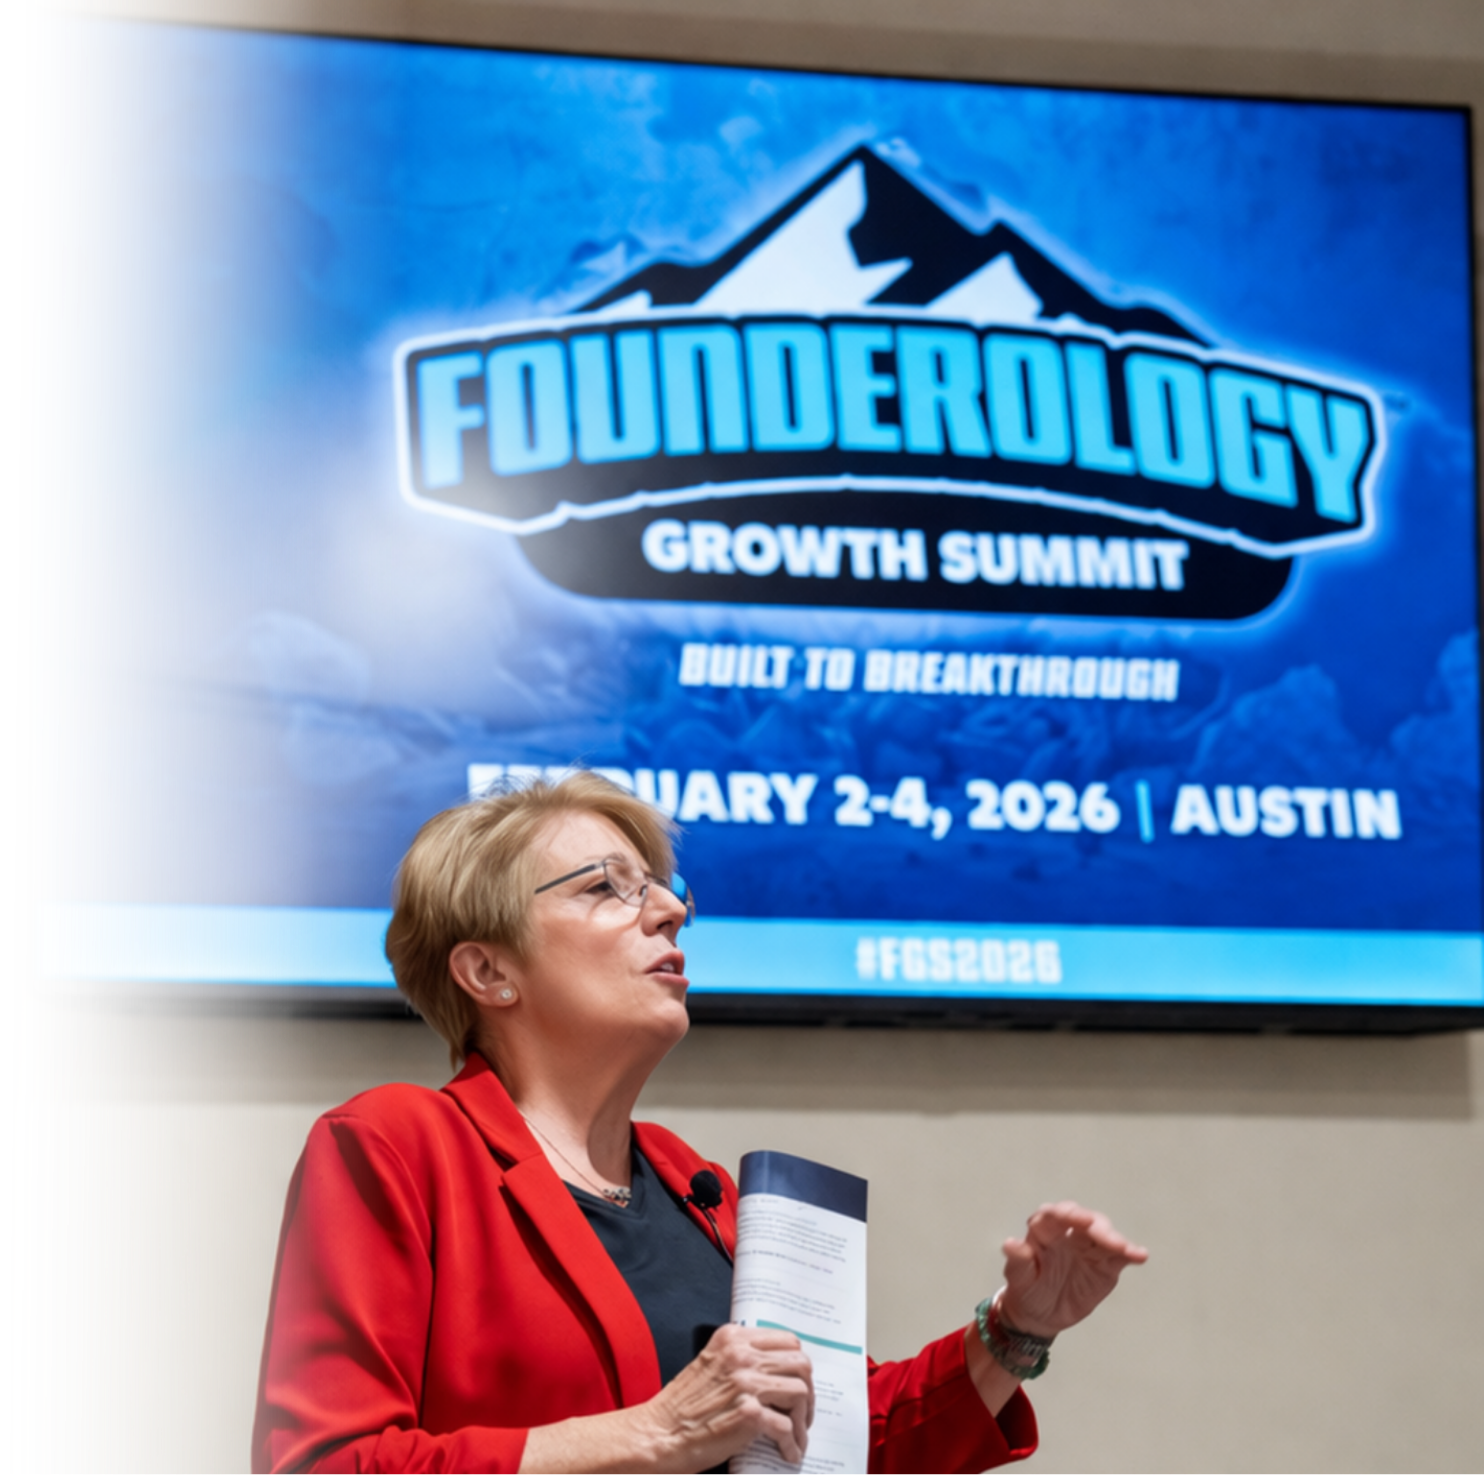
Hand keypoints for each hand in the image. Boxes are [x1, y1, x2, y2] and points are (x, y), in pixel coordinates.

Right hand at [641, 1324, 814, 1472]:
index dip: (798, 1366)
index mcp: (733, 1339)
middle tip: (802, 1412)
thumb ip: (742, 1358)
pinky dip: (792, 1444)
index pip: (787, 1340)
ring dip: (802, 1419)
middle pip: (800, 1364)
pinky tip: (788, 1453)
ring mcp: (746, 1383)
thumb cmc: (683, 1405)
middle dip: (808, 1391)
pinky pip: (786, 1428)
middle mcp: (741, 1355)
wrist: (659, 1434)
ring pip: (799, 1393)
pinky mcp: (748, 1414)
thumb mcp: (712, 1364)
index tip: (798, 1383)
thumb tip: (778, 1371)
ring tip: (797, 1435)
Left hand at [999, 1201, 1147, 1337]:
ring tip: (1126, 1249)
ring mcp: (1088, 1248)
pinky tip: (1140, 1255)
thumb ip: (1018, 1261)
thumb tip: (1010, 1243)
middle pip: (1084, 1221)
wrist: (1040, 1314)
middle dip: (1095, 1226)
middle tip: (1106, 1237)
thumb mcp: (1018, 1279)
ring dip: (1115, 1239)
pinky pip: (1119, 1255)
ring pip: (1103, 1235)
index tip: (1080, 1219)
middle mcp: (1068, 1233)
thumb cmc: (1026, 1290)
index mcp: (1043, 1231)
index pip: (1055, 1215)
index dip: (1067, 1214)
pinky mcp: (1104, 1264)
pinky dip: (1131, 1253)